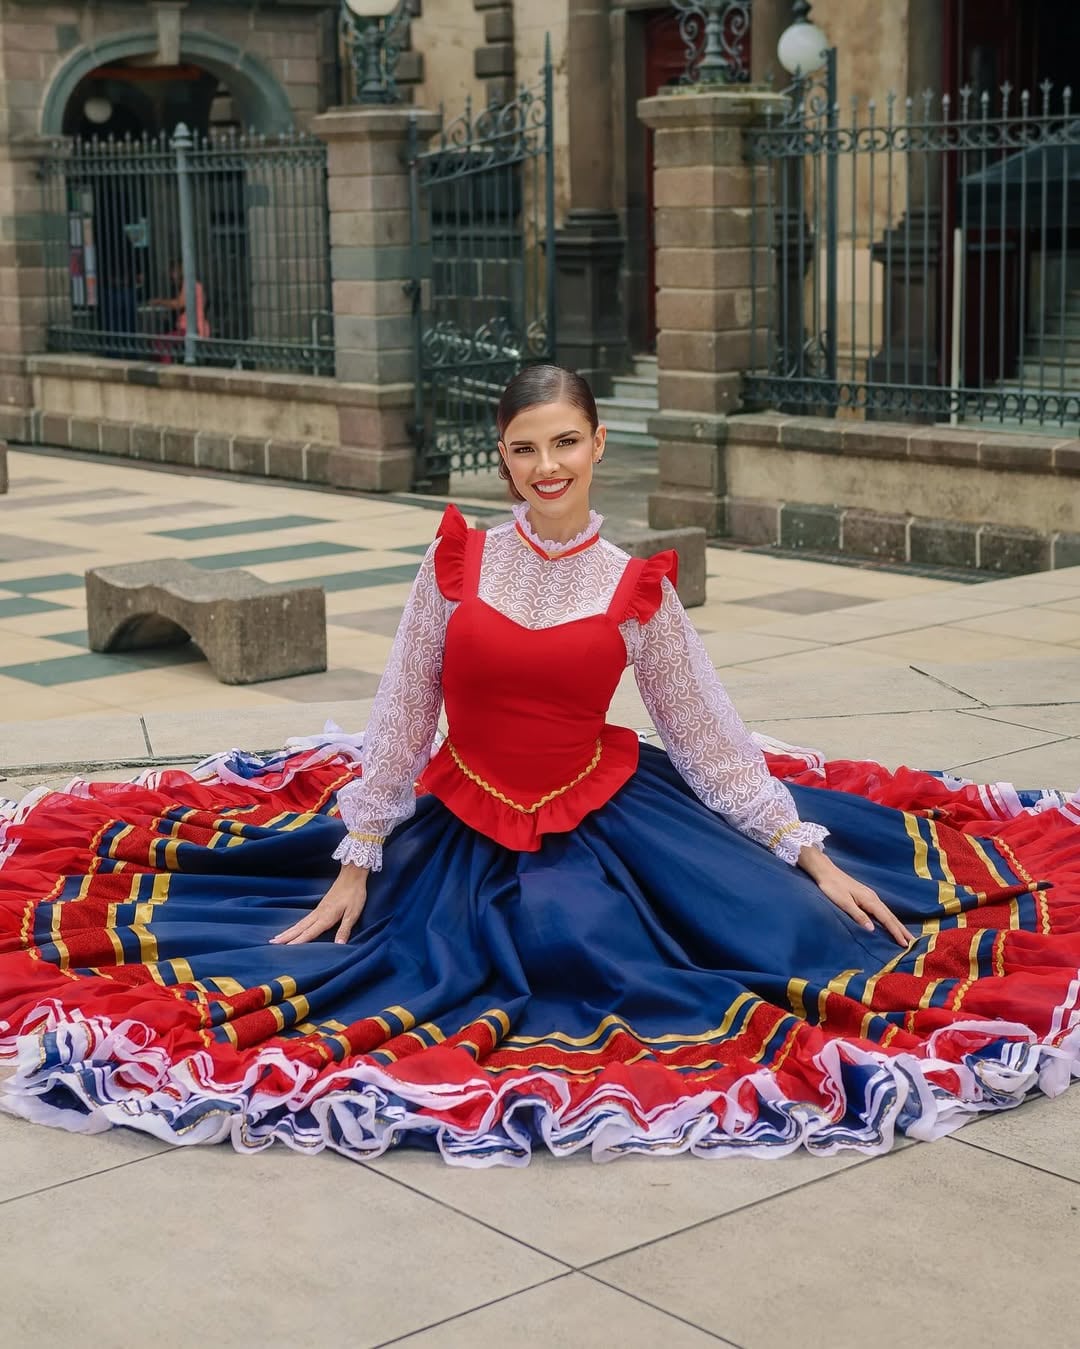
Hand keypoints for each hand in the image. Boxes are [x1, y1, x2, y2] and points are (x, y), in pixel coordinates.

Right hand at [270, 864, 369, 944]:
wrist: (352, 876)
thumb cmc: (354, 894)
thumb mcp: (353, 913)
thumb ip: (345, 929)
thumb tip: (339, 945)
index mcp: (326, 917)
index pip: (310, 932)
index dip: (298, 941)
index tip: (285, 949)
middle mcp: (319, 913)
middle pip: (300, 927)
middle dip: (286, 936)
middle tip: (271, 943)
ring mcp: (318, 909)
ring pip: (300, 923)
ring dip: (288, 931)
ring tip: (277, 938)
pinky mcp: (320, 907)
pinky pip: (305, 919)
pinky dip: (296, 926)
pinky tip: (294, 928)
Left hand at [798, 847, 914, 947]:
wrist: (826, 872)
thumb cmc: (832, 887)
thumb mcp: (844, 903)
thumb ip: (858, 915)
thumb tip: (872, 929)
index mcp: (870, 900)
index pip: (886, 919)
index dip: (896, 932)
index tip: (905, 943)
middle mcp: (873, 898)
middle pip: (890, 916)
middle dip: (901, 929)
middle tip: (912, 942)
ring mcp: (870, 896)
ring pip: (887, 913)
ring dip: (897, 924)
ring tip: (905, 935)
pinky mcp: (866, 896)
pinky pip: (881, 910)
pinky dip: (888, 919)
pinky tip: (889, 923)